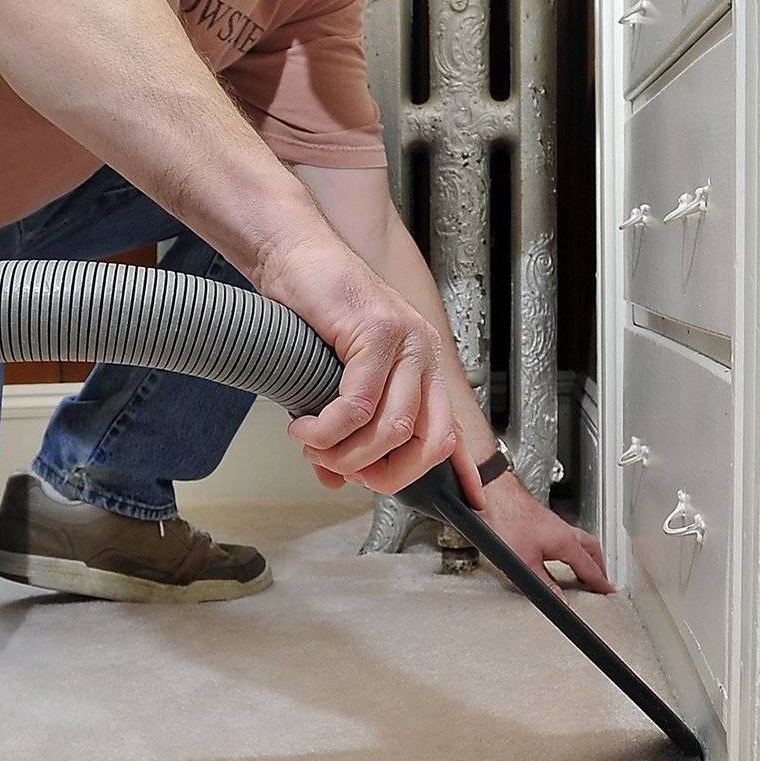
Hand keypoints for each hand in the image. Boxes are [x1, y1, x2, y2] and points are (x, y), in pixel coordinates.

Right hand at [262, 240, 472, 502]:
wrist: (291, 255)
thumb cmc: (311, 309)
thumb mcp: (330, 376)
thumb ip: (341, 428)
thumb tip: (334, 476)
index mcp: (422, 366)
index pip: (453, 430)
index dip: (462, 473)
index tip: (468, 506)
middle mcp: (425, 354)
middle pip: (431, 444)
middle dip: (383, 475)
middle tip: (340, 469)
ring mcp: (407, 341)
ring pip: (392, 430)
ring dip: (345, 453)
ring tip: (312, 445)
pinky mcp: (378, 331)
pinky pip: (358, 405)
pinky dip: (326, 429)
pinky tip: (304, 426)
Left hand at [479, 475, 615, 598]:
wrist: (490, 494)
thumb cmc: (505, 520)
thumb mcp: (524, 563)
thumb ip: (544, 584)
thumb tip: (559, 601)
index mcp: (565, 542)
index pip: (589, 567)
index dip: (600, 582)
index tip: (609, 591)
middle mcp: (563, 529)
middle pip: (591, 548)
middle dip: (599, 565)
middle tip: (601, 579)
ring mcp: (552, 522)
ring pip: (579, 539)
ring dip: (586, 554)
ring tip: (584, 566)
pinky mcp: (540, 518)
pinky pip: (565, 534)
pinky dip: (570, 545)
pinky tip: (557, 550)